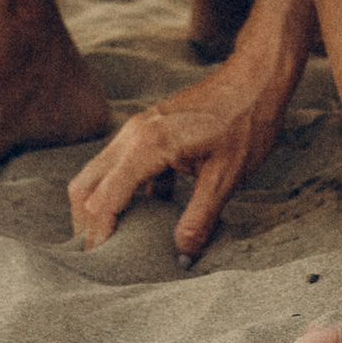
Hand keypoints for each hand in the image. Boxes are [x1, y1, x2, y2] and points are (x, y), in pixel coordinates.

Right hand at [67, 47, 299, 258]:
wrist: (255, 79)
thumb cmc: (245, 123)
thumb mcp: (227, 176)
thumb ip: (200, 217)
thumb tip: (182, 255)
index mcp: (148, 145)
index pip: (103, 199)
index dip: (99, 235)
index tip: (104, 264)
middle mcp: (133, 135)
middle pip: (86, 186)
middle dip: (86, 224)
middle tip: (101, 258)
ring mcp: (137, 130)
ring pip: (98, 174)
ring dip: (99, 208)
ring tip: (116, 242)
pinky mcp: (148, 131)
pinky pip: (120, 166)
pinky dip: (122, 192)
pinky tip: (146, 216)